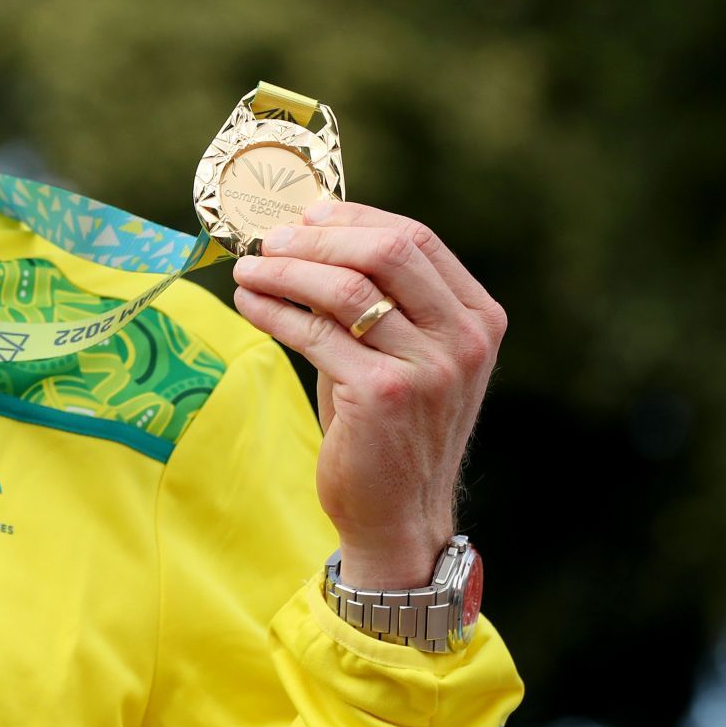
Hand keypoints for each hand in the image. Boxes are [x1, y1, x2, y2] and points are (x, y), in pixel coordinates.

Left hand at [230, 199, 506, 589]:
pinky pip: (315, 334)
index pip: (416, 238)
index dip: (356, 217)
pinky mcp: (383, 394)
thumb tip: (307, 233)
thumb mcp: (402, 351)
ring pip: (345, 289)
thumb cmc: (390, 424)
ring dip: (285, 272)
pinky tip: (250, 305)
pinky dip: (274, 312)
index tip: (307, 214)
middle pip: (385, 251)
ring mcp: (428, 367)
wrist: (399, 511)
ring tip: (248, 270)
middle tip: (269, 240)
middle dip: (317, 239)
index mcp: (477, 317)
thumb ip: (376, 296)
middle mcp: (463, 339)